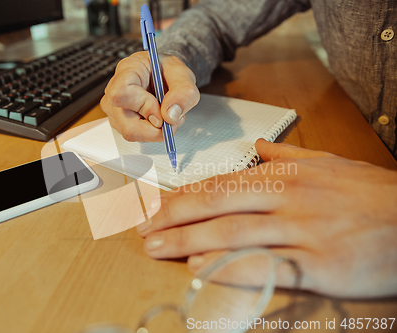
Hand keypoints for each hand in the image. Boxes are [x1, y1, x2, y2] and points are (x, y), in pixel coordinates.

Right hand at [101, 51, 199, 141]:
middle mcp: (114, 90)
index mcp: (127, 70)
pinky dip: (153, 131)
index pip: (121, 94)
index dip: (143, 107)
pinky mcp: (120, 123)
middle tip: (172, 117)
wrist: (164, 75)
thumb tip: (171, 116)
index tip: (162, 109)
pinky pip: (137, 136)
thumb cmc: (168, 71)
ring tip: (166, 113)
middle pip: (127, 125)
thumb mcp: (183, 74)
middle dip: (156, 128)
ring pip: (132, 134)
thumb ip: (183, 92)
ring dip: (156, 130)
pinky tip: (158, 117)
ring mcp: (114, 110)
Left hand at [137, 139, 396, 297]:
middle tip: (145, 232)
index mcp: (287, 175)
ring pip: (233, 233)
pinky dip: (230, 267)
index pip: (221, 184)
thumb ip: (288, 155)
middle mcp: (288, 199)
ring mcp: (301, 231)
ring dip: (188, 241)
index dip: (184, 197)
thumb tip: (257, 149)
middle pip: (217, 205)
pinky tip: (201, 270)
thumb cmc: (371, 195)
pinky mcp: (318, 265)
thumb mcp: (329, 164)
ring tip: (158, 250)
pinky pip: (265, 266)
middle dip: (174, 218)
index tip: (157, 209)